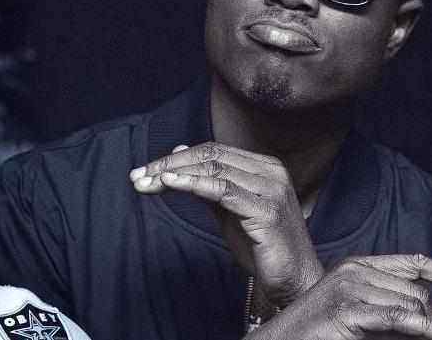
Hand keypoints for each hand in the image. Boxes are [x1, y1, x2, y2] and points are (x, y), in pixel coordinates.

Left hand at [130, 142, 322, 304]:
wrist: (292, 280)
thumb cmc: (261, 246)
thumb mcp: (229, 210)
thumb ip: (207, 182)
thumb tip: (179, 154)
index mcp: (265, 166)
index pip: (214, 151)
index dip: (177, 157)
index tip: (146, 170)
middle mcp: (271, 172)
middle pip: (212, 156)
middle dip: (171, 163)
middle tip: (139, 175)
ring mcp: (272, 189)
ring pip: (216, 170)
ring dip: (176, 173)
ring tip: (148, 181)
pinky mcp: (268, 211)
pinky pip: (224, 191)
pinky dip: (194, 184)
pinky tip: (172, 184)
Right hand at [247, 254, 431, 339]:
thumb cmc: (320, 335)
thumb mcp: (364, 319)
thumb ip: (398, 315)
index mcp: (357, 265)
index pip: (412, 262)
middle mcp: (355, 270)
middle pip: (416, 289)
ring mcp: (350, 287)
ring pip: (410, 304)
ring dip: (428, 328)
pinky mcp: (348, 309)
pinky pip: (399, 318)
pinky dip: (422, 329)